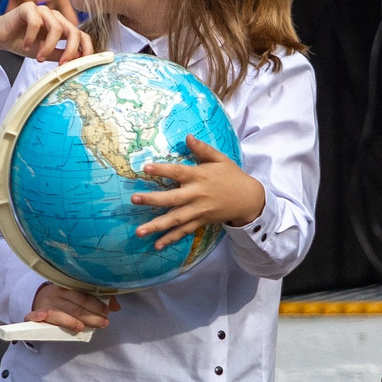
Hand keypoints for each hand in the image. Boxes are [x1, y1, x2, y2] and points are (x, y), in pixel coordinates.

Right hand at [0, 0, 89, 64]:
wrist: (0, 36)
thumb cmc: (22, 43)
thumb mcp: (45, 53)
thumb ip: (61, 54)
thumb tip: (79, 58)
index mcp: (62, 26)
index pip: (81, 35)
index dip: (85, 48)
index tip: (81, 64)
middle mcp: (55, 16)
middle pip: (73, 31)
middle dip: (69, 50)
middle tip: (61, 64)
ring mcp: (42, 10)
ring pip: (56, 27)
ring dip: (48, 46)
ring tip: (38, 57)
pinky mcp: (28, 7)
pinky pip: (36, 23)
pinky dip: (31, 38)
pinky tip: (25, 46)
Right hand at [29, 282, 117, 333]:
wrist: (41, 299)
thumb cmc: (66, 300)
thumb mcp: (80, 297)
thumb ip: (98, 301)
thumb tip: (116, 307)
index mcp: (69, 288)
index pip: (83, 296)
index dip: (95, 304)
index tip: (107, 312)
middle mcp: (57, 295)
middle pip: (74, 306)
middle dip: (90, 316)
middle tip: (103, 323)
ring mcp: (45, 305)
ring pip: (58, 314)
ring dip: (69, 320)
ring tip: (81, 328)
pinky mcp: (35, 315)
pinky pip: (32, 315)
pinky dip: (36, 316)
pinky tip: (41, 317)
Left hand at [131, 137, 264, 249]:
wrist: (248, 199)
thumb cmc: (232, 176)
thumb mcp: (220, 159)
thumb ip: (203, 149)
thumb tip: (187, 136)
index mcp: (200, 176)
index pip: (178, 172)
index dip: (162, 170)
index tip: (145, 168)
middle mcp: (197, 195)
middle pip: (172, 199)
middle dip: (152, 200)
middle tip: (134, 199)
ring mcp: (198, 210)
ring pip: (175, 219)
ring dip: (156, 225)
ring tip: (139, 231)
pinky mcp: (200, 221)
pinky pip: (183, 231)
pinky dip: (170, 239)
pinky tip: (156, 245)